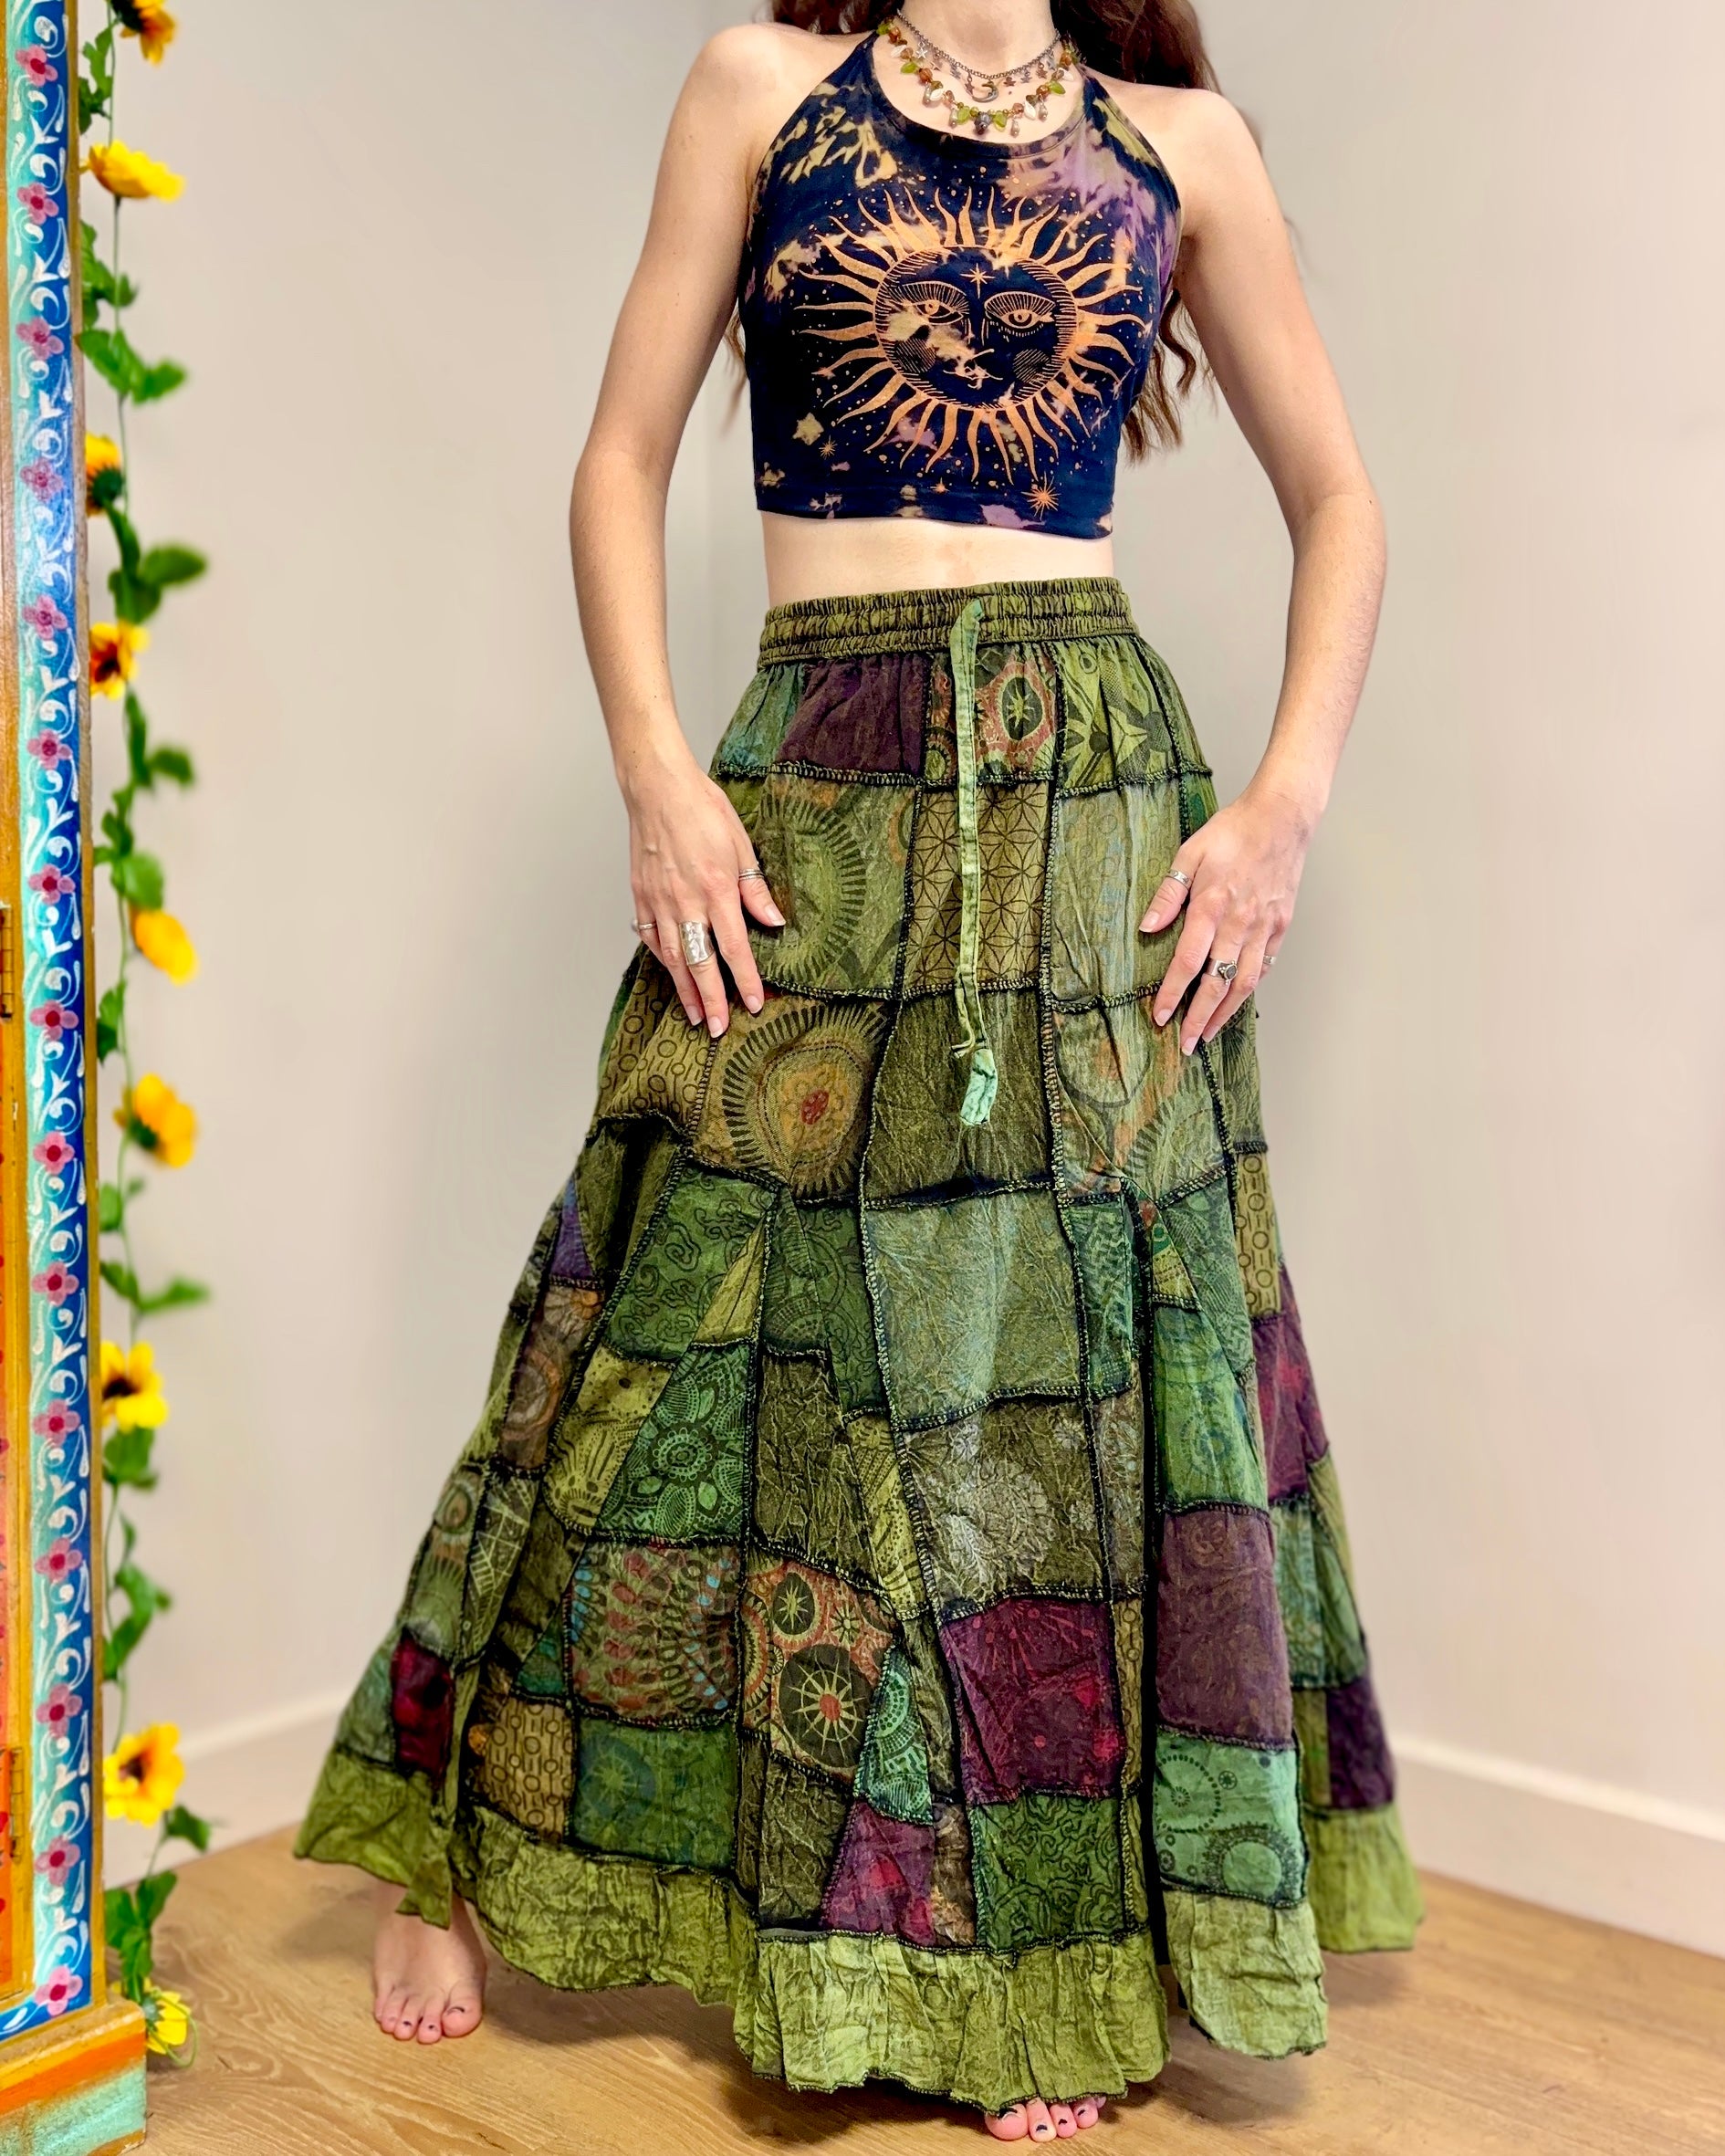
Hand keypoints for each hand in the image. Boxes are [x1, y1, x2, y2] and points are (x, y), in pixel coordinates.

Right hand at [626, 746, 783, 1035]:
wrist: (658, 789)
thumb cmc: (703, 810)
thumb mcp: (741, 845)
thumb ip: (756, 890)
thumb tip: (774, 922)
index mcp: (717, 890)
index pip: (735, 948)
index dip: (745, 980)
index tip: (753, 1004)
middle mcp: (687, 903)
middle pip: (701, 964)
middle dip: (711, 1000)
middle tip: (718, 1028)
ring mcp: (660, 902)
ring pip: (674, 958)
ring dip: (685, 989)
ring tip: (695, 1015)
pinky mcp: (641, 896)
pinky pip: (653, 937)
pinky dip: (663, 960)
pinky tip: (672, 972)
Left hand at [1139, 786, 1310, 1053]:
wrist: (1281, 818)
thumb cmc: (1232, 831)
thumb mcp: (1190, 853)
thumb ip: (1168, 894)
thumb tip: (1146, 928)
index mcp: (1212, 907)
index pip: (1188, 962)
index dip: (1172, 993)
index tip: (1159, 1016)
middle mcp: (1239, 924)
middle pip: (1217, 983)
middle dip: (1199, 1018)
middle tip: (1185, 1045)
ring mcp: (1264, 928)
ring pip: (1244, 983)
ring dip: (1225, 1013)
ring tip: (1209, 1034)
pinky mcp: (1280, 926)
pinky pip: (1264, 966)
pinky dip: (1249, 988)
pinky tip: (1236, 1001)